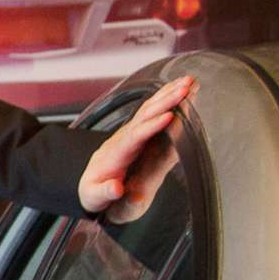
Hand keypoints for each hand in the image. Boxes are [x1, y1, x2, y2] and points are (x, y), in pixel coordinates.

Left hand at [78, 75, 195, 222]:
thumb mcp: (96, 198)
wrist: (90, 185)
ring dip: (168, 94)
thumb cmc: (96, 193)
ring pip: (148, 109)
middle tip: (185, 89)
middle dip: (164, 101)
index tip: (168, 116)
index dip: (150, 126)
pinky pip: (151, 111)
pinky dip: (165, 97)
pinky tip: (179, 87)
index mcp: (115, 154)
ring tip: (188, 81)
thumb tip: (116, 189)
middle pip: (143, 116)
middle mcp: (122, 138)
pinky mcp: (137, 131)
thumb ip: (105, 193)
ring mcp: (129, 132)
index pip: (134, 137)